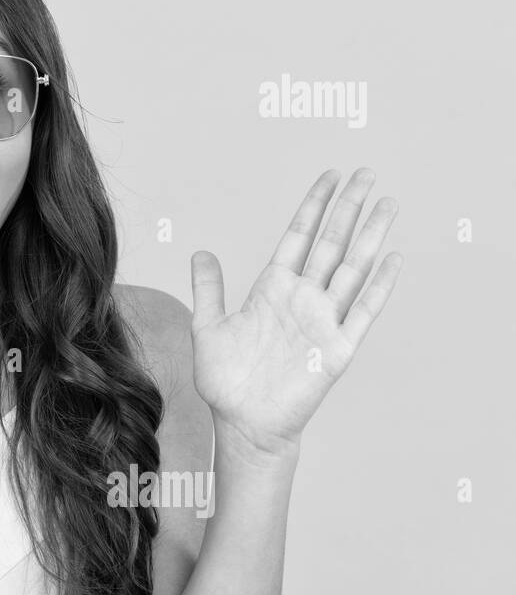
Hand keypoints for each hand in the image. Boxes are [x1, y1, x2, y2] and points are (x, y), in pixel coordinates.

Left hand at [189, 169, 402, 457]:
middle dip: (348, 207)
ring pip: (353, 269)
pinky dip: (380, 286)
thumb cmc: (226, 381)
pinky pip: (363, 312)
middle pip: (331, 243)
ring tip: (388, 203)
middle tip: (366, 171)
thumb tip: (201, 252)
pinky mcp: (337, 348)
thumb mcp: (208, 325)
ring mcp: (323, 321)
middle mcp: (302, 299)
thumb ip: (209, 288)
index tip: (330, 176)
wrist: (242, 423)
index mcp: (273, 290)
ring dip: (371, 236)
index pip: (299, 237)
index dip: (314, 206)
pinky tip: (394, 259)